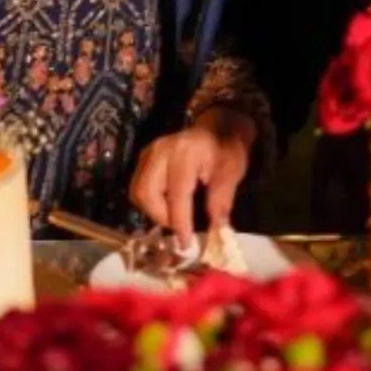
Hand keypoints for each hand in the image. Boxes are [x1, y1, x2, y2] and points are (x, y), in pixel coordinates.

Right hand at [127, 108, 257, 249]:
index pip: (176, 194)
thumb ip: (221, 201)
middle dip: (161, 216)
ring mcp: (149, 152)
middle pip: (146, 193)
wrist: (219, 127)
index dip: (180, 222)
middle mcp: (160, 151)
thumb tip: (215, 231)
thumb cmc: (227, 150)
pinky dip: (150, 202)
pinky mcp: (145, 158)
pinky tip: (167, 205)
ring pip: (138, 191)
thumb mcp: (232, 173)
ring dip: (154, 210)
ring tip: (174, 216)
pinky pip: (139, 186)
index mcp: (184, 153)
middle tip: (179, 227)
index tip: (186, 243)